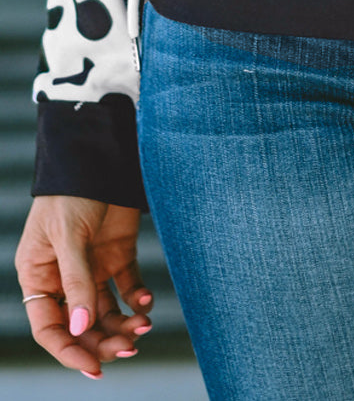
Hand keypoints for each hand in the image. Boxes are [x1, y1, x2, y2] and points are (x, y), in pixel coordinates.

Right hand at [15, 195, 153, 376]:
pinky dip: (138, 299)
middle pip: (81, 325)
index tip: (93, 367)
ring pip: (105, 312)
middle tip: (128, 348)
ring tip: (142, 326)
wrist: (101, 154)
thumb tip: (81, 330)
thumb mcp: (69, 236)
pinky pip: (127, 287)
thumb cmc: (72, 191)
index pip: (49, 327)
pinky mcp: (117, 254)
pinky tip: (146, 302)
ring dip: (122, 325)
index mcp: (39, 275)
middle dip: (102, 341)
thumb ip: (76, 281)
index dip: (69, 350)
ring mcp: (92, 267)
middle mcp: (64, 277)